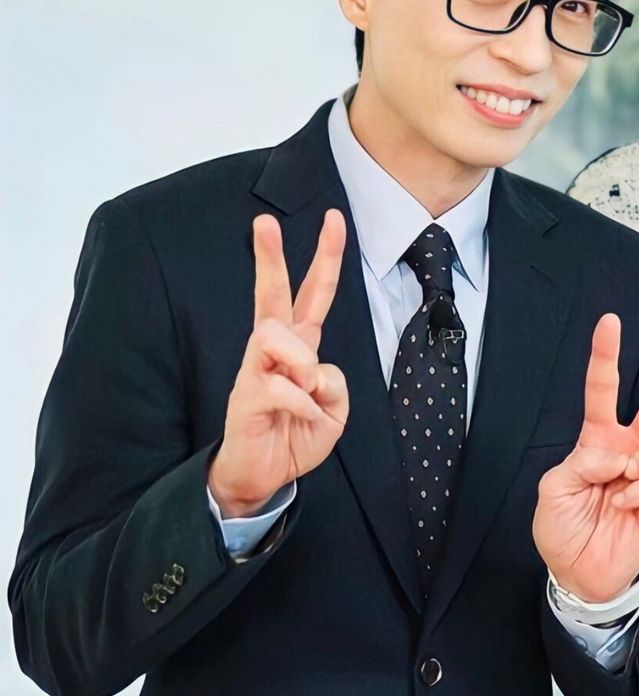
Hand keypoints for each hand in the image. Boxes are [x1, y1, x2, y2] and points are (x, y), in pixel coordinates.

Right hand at [209, 209, 348, 517]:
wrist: (262, 477)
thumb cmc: (294, 437)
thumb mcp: (334, 411)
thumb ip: (336, 384)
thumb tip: (316, 369)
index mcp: (299, 347)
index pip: (313, 295)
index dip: (326, 258)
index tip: (332, 219)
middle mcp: (274, 352)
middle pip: (272, 294)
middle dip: (270, 256)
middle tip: (262, 221)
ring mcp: (256, 371)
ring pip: (274, 334)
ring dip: (301, 362)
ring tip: (306, 391)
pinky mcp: (246, 396)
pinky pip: (280, 386)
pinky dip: (300, 404)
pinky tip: (298, 418)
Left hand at [532, 313, 638, 602]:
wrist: (575, 572)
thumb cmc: (562, 526)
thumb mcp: (553, 487)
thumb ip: (580, 463)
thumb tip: (618, 456)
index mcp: (598, 438)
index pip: (604, 390)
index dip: (605, 356)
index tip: (609, 321)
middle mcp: (629, 450)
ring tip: (627, 476)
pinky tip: (623, 505)